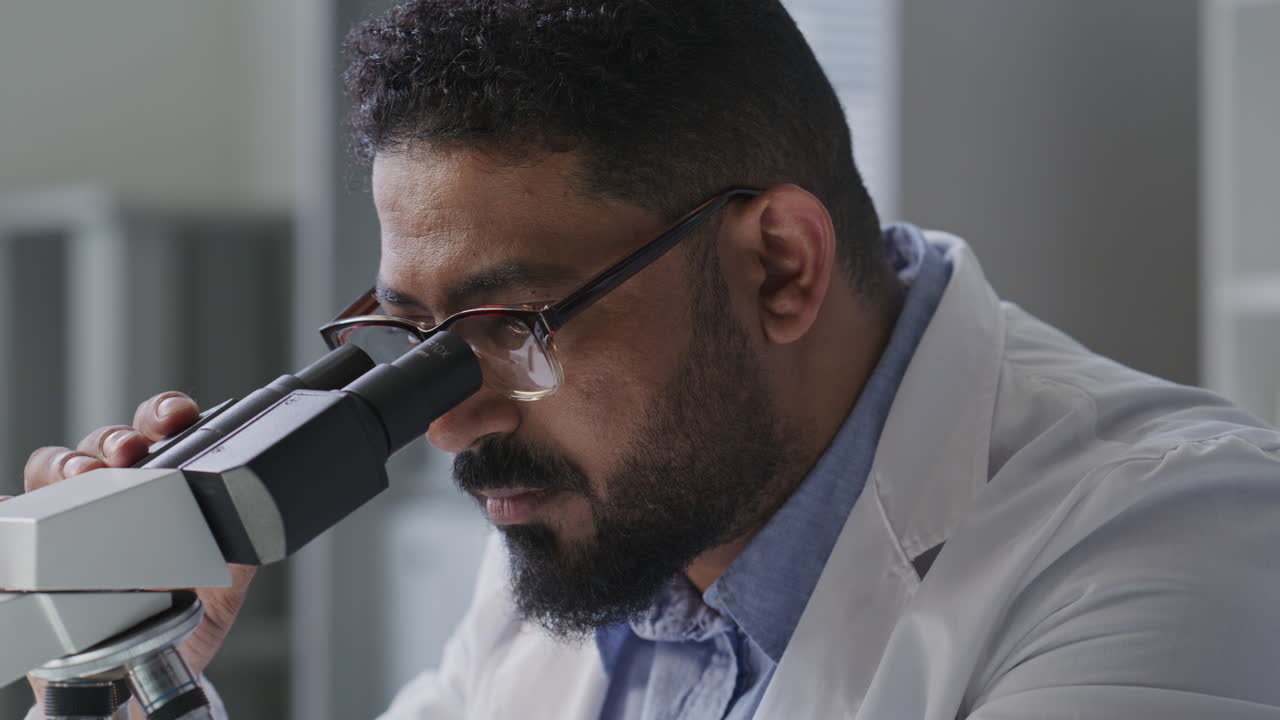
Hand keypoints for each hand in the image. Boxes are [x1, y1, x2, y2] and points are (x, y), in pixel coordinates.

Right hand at [20, 391, 255, 709]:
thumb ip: (238, 540)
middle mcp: (113, 489)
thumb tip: (251, 516)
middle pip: (102, 442)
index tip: (177, 417)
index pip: (161, 430)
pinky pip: (11, 522)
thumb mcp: (227, 577)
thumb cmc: (185, 612)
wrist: (148, 672)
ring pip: (52, 470)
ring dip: (65, 464)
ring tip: (80, 476)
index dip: (166, 413)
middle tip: (128, 452)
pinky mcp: (34, 553)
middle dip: (115, 439)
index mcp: (164, 481)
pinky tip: (13, 509)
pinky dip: (10, 511)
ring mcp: (69, 516)